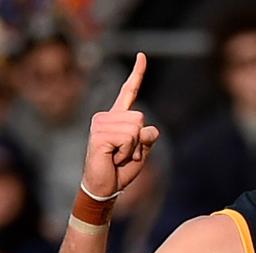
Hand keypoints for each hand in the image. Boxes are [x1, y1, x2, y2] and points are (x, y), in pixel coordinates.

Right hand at [82, 53, 159, 195]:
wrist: (105, 187)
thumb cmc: (122, 169)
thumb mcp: (142, 151)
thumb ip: (148, 137)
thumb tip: (148, 129)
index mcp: (118, 117)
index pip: (129, 91)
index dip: (137, 73)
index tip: (142, 56)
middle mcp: (107, 116)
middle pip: (141, 118)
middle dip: (140, 141)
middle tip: (124, 153)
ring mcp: (100, 124)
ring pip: (136, 129)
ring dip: (133, 148)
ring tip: (118, 156)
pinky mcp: (99, 134)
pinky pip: (129, 139)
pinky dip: (127, 152)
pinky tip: (113, 158)